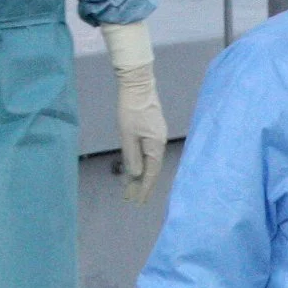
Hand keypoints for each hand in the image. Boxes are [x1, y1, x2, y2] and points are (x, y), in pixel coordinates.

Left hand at [100, 20, 165, 203]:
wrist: (138, 85)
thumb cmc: (131, 109)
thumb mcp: (127, 134)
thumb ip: (132, 156)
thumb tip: (136, 175)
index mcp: (155, 146)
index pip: (151, 173)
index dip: (144, 189)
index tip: (138, 202)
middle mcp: (159, 143)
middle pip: (152, 169)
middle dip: (142, 185)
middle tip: (132, 200)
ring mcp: (157, 137)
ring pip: (150, 161)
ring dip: (141, 175)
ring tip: (131, 188)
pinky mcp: (153, 131)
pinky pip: (148, 153)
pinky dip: (141, 163)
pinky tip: (135, 168)